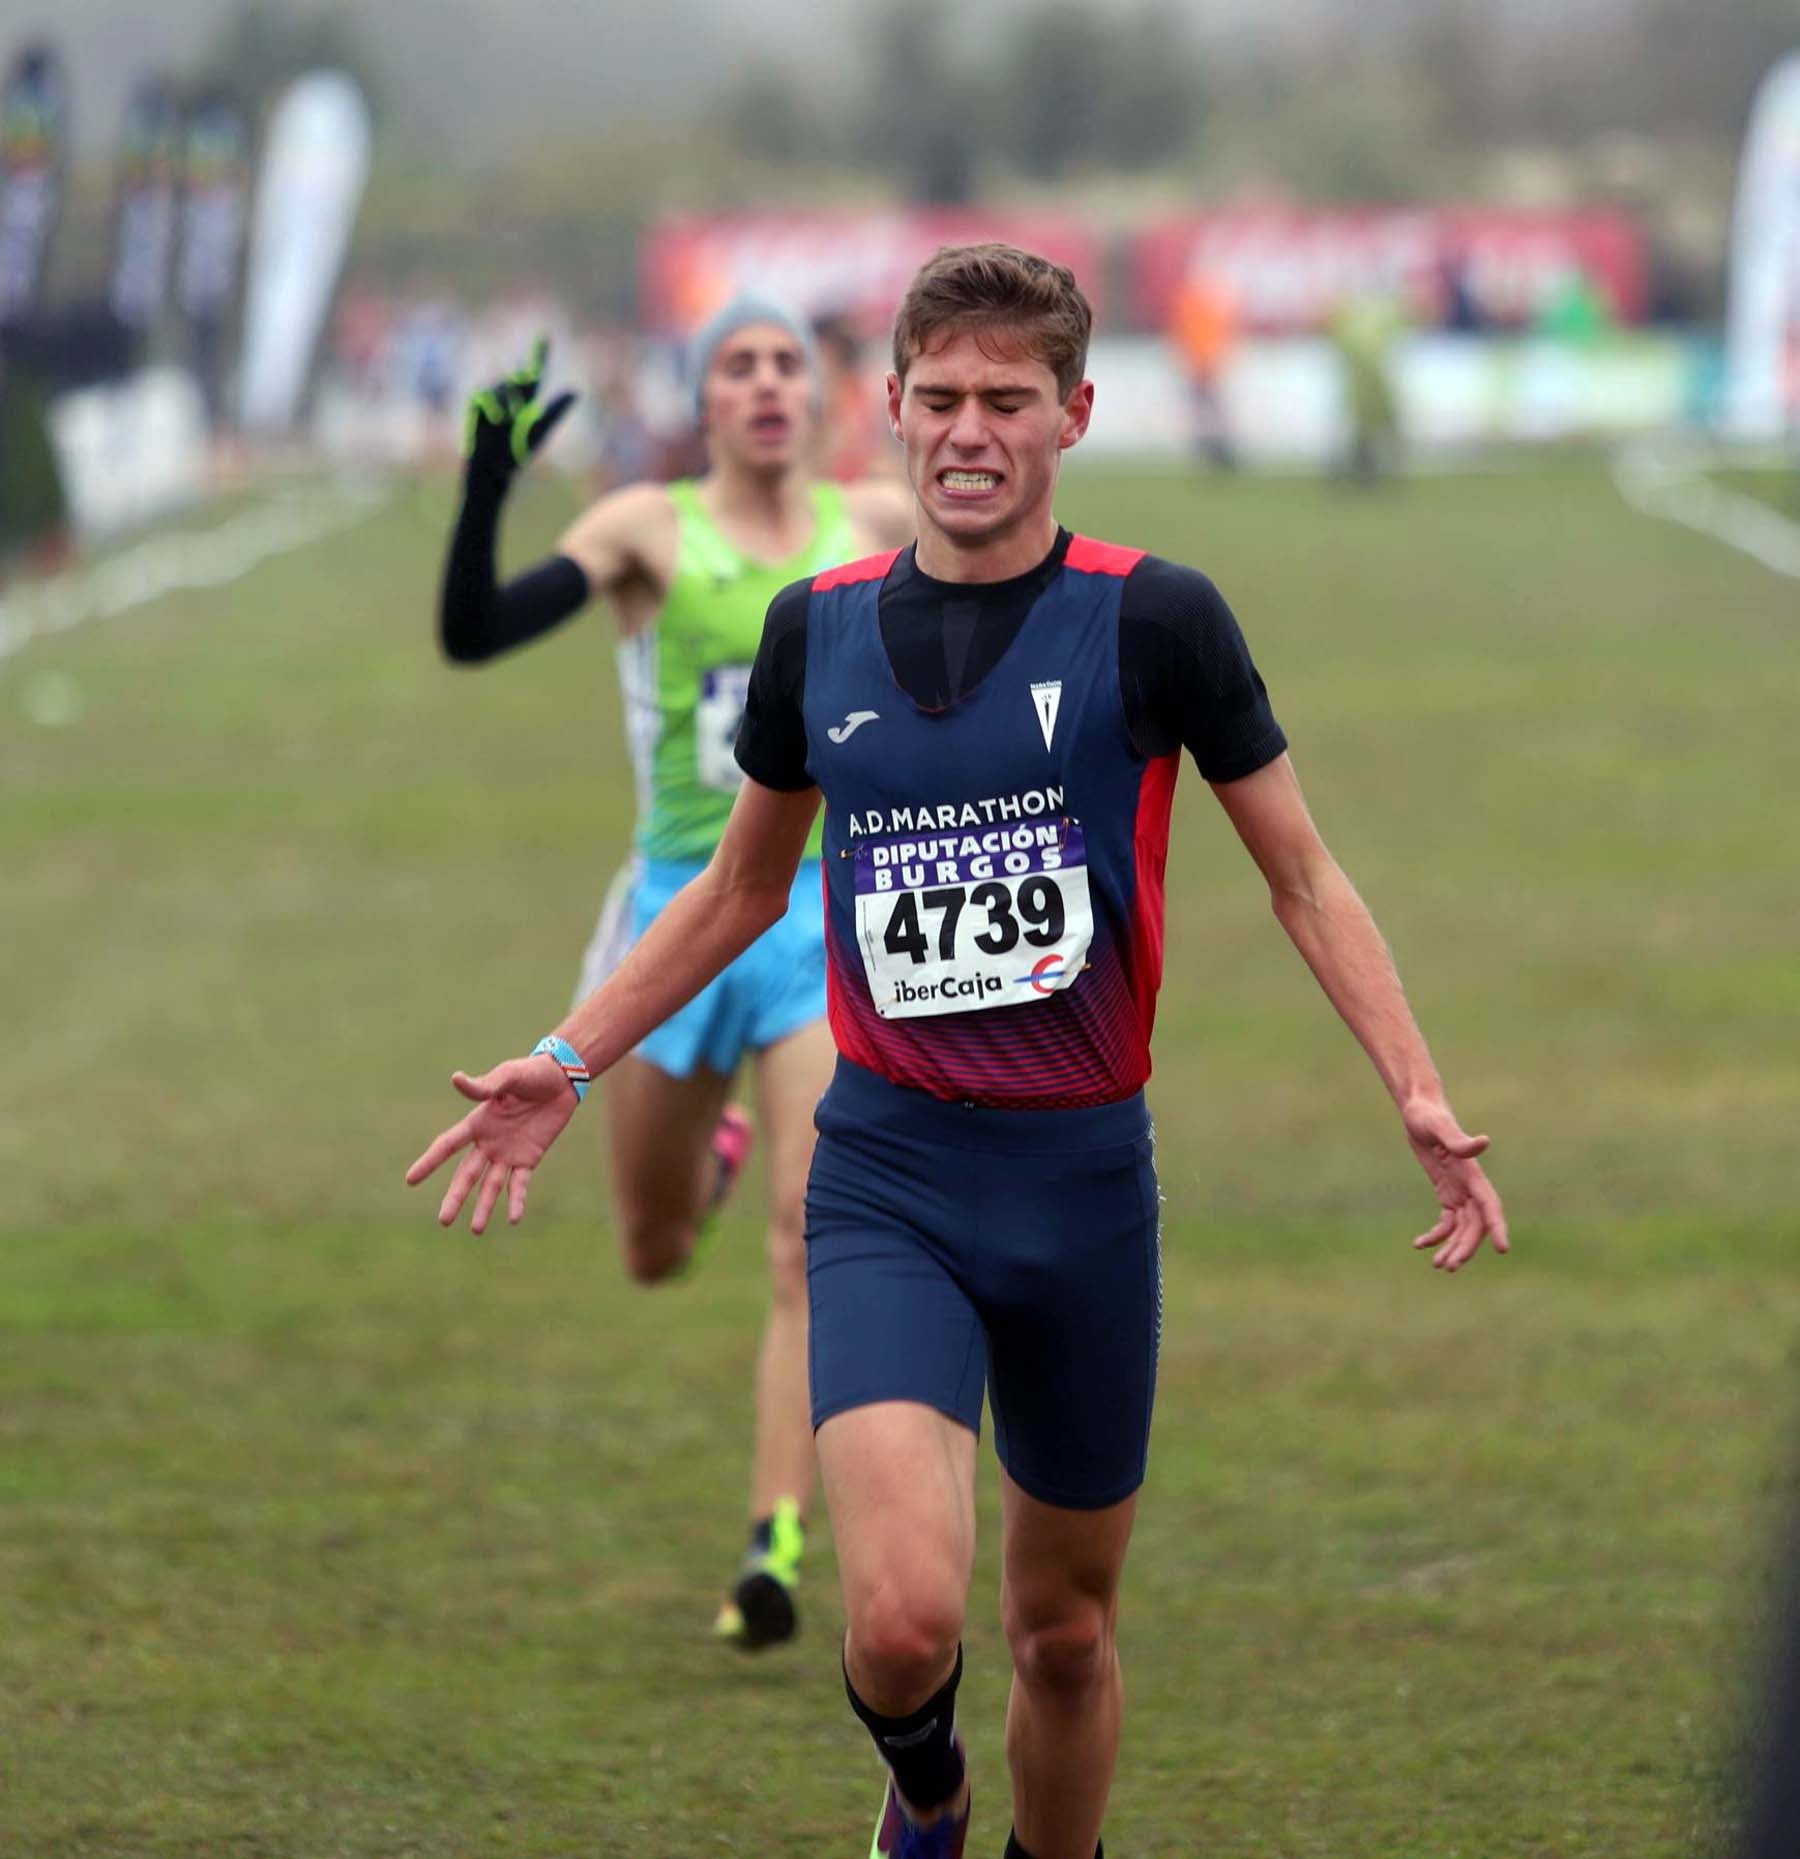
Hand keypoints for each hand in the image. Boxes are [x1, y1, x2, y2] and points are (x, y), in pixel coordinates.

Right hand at [404, 1055, 576, 1233]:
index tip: (410, 1180)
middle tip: (443, 1221)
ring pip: (491, 1185)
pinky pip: (520, 1184)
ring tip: (476, 1231)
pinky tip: (514, 1219)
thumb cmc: (531, 1073)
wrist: (562, 1079)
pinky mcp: (529, 1158)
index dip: (429, 1162)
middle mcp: (488, 1142)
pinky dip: (517, 1200)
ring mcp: (508, 1153)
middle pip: (467, 1175)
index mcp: (477, 1122)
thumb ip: (484, 1086)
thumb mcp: (507, 1076)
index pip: (448, 1145)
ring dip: (484, 1207)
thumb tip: (456, 1078)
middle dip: (455, 1197)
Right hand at [462, 335, 576, 483]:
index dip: (539, 354)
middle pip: (519, 378)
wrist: (496, 467)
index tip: (544, 336)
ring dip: (509, 401)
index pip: (534, 373)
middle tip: (521, 411)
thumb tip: (576, 391)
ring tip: (509, 420)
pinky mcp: (478, 404)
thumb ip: (557, 409)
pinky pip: (487, 393)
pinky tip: (499, 418)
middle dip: (522, 390)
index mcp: (527, 401)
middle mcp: (510, 395)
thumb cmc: (518, 452)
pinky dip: (496, 404)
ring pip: (504, 384)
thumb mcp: (541, 429)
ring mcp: (494, 398)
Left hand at [1402, 1098, 1508, 1272]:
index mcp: (1472, 1174)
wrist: (1419, 1109)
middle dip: (1466, 1247)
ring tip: (1438, 1266)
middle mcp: (1470, 1186)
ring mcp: (1459, 1190)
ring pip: (1462, 1228)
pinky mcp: (1446, 1192)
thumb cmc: (1428, 1115)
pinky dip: (1436, 1235)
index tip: (1503, 1250)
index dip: (1497, 1227)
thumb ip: (1458, 1140)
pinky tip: (1419, 1244)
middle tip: (1449, 1267)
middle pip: (1475, 1225)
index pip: (1490, 1206)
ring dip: (1453, 1247)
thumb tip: (1484, 1142)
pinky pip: (1447, 1221)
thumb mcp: (1439, 1126)